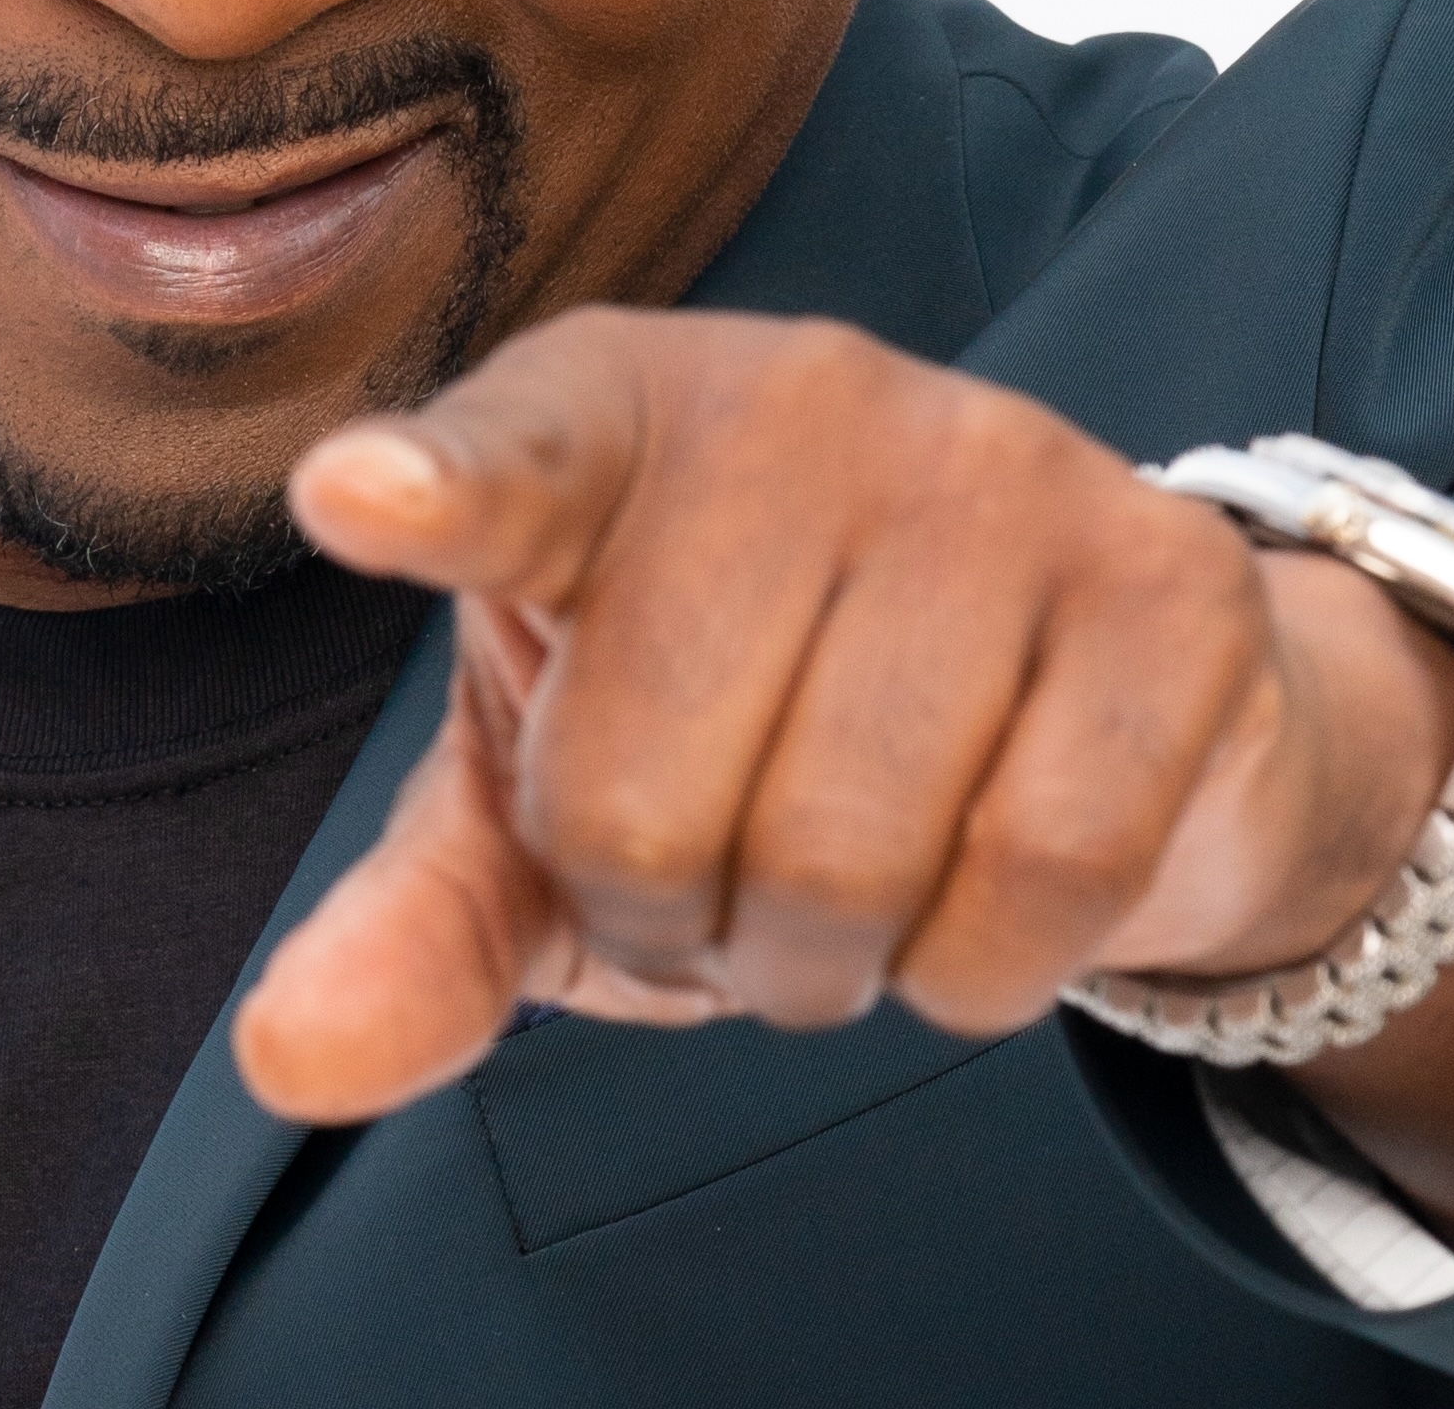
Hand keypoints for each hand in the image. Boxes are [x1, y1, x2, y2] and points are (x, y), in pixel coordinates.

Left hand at [233, 307, 1453, 1124]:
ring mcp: (992, 464)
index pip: (502, 464)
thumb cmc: (751, 727)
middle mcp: (789, 396)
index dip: (432, 494)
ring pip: (840, 853)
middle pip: (642, 794)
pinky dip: (980, 968)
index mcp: (598, 413)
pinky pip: (1038, 874)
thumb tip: (288, 1057)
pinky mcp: (1164, 577)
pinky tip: (975, 891)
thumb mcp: (554, 808)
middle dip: (666, 917)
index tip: (352, 499)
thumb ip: (423, 921)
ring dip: (820, 963)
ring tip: (840, 878)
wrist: (1073, 700)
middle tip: (721, 867)